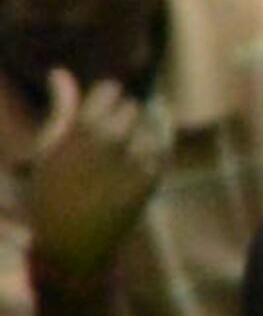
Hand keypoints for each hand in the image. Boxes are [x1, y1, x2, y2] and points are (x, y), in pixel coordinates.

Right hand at [25, 67, 164, 285]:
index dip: (104, 102)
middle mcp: (112, 140)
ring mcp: (136, 158)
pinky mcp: (153, 177)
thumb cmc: (50, 194)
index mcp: (81, 130)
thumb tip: (59, 70)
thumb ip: (61, 109)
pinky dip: (151, 151)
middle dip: (121, 119)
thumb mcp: (47, 150)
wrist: (72, 244)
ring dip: (138, 135)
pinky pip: (162, 147)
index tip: (95, 118)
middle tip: (104, 144)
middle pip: (133, 107)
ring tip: (116, 159)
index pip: (112, 89)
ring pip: (150, 127)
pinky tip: (133, 164)